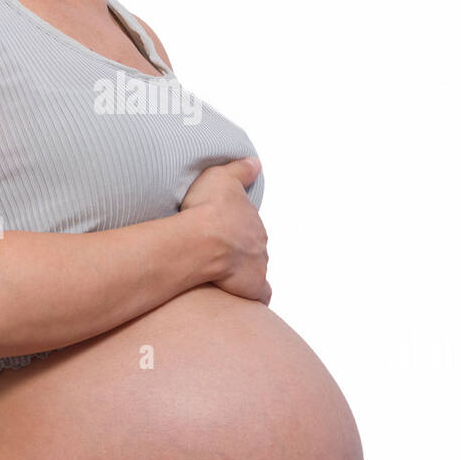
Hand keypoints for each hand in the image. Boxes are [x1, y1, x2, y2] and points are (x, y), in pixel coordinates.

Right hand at [179, 156, 269, 304]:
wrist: (199, 241)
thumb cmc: (207, 209)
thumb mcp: (221, 176)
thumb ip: (240, 170)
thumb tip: (256, 163)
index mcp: (253, 219)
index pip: (247, 225)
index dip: (233, 227)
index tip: (219, 230)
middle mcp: (260, 243)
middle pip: (253, 247)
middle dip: (240, 250)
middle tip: (218, 252)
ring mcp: (258, 266)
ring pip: (256, 269)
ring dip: (243, 271)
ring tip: (223, 274)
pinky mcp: (252, 287)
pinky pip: (261, 294)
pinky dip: (255, 295)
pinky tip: (243, 296)